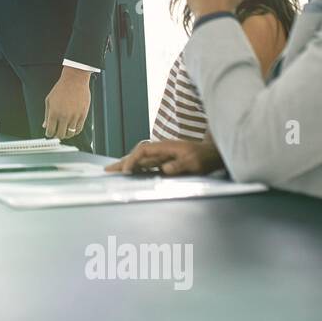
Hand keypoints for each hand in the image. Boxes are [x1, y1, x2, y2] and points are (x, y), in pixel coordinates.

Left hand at [43, 67, 90, 139]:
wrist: (74, 80)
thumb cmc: (61, 88)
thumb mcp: (49, 100)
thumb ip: (46, 114)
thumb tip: (45, 125)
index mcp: (54, 113)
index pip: (50, 131)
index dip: (49, 134)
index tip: (49, 134)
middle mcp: (64, 116)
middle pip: (60, 134)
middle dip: (57, 136)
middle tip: (56, 134)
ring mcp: (74, 116)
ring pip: (70, 134)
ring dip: (66, 135)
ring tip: (64, 132)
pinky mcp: (83, 115)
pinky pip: (79, 129)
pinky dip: (75, 132)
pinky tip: (72, 129)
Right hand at [105, 138, 222, 175]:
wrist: (213, 154)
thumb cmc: (205, 158)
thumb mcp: (195, 163)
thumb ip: (180, 166)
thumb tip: (164, 169)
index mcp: (165, 147)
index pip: (142, 152)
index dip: (132, 161)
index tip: (126, 171)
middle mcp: (161, 150)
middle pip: (137, 154)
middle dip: (122, 162)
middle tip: (107, 170)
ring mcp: (162, 155)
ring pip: (140, 160)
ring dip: (127, 165)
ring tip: (113, 171)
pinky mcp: (165, 161)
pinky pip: (146, 164)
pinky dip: (136, 168)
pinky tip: (131, 173)